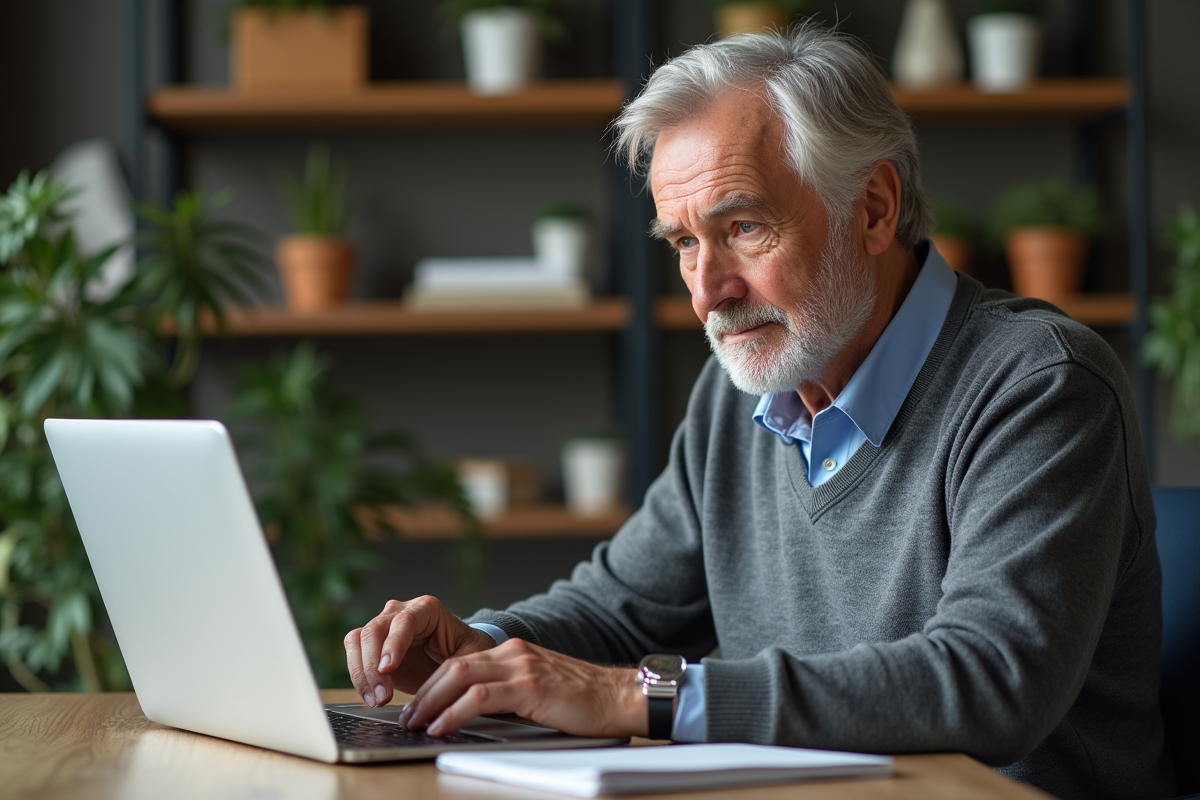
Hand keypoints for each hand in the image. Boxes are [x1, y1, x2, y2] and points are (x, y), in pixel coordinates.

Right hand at [344, 596, 494, 707]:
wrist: (454, 661)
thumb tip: (449, 687)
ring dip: (362, 673)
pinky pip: (353, 655)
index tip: (389, 669)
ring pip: (357, 640)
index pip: (404, 620)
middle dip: (373, 665)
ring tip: (376, 700)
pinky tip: (371, 697)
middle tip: (382, 696)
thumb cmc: (464, 654)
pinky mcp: (371, 647)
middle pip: (375, 629)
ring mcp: (383, 627)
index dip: (394, 644)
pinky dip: (358, 678)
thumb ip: (461, 666)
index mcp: (426, 609)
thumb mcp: (471, 657)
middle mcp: (400, 612)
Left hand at [398, 638, 645, 738]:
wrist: (618, 696)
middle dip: (425, 693)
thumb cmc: (584, 701)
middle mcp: (513, 653)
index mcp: (514, 652)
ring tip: (417, 723)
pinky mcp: (529, 686)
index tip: (418, 705)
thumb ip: (511, 693)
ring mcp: (521, 666)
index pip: (461, 662)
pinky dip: (455, 712)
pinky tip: (442, 726)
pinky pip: (480, 697)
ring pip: (460, 676)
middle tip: (409, 716)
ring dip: (432, 702)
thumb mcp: (539, 689)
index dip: (433, 683)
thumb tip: (478, 715)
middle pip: (453, 665)